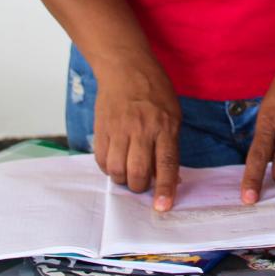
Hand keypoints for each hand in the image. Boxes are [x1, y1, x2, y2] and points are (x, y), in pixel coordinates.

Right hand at [92, 56, 181, 210]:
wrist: (125, 67)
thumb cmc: (155, 91)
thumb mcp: (173, 114)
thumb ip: (169, 146)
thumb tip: (167, 178)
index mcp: (165, 126)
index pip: (166, 163)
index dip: (164, 189)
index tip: (162, 207)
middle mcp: (142, 129)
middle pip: (137, 172)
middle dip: (139, 187)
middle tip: (141, 183)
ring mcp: (119, 129)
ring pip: (116, 170)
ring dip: (122, 179)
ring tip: (127, 172)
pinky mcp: (102, 129)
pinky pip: (101, 160)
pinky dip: (108, 167)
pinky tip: (114, 160)